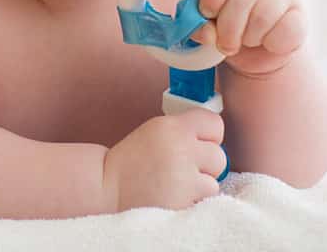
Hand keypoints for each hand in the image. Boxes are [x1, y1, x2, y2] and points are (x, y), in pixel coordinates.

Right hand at [102, 110, 225, 211]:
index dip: (209, 137)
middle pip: (219, 156)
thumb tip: (215, 139)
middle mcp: (180, 149)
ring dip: (200, 186)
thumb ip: (184, 131)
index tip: (199, 144)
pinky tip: (173, 197)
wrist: (106, 187)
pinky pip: (203, 201)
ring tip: (175, 185)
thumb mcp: (155, 131)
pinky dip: (192, 202)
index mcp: (172, 127)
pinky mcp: (182, 201)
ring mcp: (183, 177)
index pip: (215, 124)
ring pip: (214, 182)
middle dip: (206, 165)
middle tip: (183, 170)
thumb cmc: (132, 161)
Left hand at [191, 0, 306, 76]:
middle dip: (228, 29)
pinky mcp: (299, 15)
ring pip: (262, 17)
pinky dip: (271, 44)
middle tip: (225, 43)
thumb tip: (206, 31)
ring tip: (246, 41)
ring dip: (249, 38)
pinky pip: (285, 30)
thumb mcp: (205, 25)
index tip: (207, 13)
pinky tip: (267, 42)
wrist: (255, 54)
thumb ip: (197, 23)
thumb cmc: (226, 30)